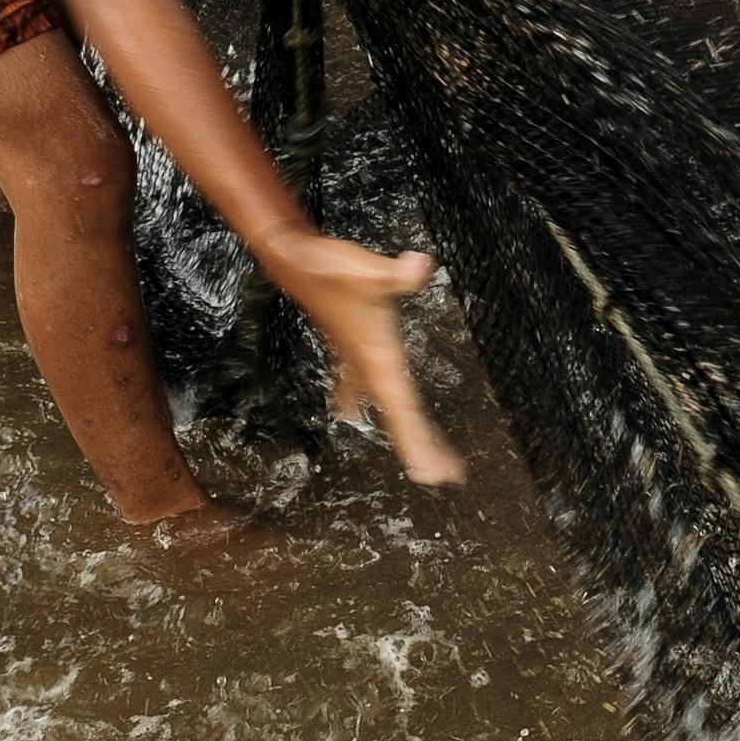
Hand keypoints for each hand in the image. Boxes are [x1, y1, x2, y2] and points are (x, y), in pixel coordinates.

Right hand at [256, 229, 465, 485]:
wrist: (293, 263)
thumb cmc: (330, 270)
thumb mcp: (368, 272)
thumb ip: (397, 275)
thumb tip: (420, 266)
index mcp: (377, 360)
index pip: (403, 412)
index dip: (418, 444)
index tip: (435, 474)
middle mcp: (368, 367)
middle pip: (399, 417)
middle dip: (420, 447)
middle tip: (446, 476)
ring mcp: (358, 360)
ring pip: (385, 405)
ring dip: (403, 429)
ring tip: (423, 455)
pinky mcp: (353, 349)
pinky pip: (367, 386)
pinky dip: (372, 399)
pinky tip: (353, 411)